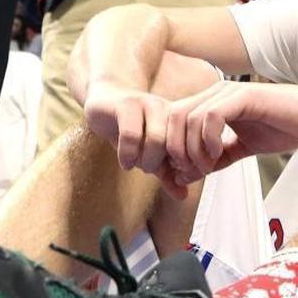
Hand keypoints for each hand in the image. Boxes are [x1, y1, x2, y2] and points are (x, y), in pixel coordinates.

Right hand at [81, 80, 186, 194]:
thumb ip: (168, 174)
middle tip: (148, 168)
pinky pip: (131, 135)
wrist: (105, 101)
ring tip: (135, 164)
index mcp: (181, 121)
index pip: (193, 149)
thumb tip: (183, 196)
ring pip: (156, 140)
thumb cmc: (132, 129)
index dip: (184, 168)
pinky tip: (124, 163)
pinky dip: (127, 154)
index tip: (169, 174)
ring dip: (145, 161)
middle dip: (161, 165)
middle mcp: (169, 111)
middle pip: (176, 146)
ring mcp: (149, 104)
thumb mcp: (152, 154)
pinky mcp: (127, 104)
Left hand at [164, 81, 297, 187]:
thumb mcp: (243, 148)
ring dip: (193, 149)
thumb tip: (188, 176)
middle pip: (173, 117)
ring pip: (189, 117)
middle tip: (192, 172)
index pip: (174, 120)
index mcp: (213, 102)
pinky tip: (219, 153)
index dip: (172, 148)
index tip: (186, 173)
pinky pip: (211, 116)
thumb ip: (217, 159)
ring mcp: (230, 92)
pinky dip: (208, 139)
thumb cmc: (285, 127)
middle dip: (176, 150)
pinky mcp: (245, 97)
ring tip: (208, 166)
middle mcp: (217, 93)